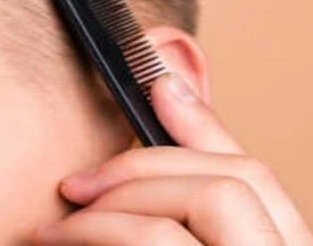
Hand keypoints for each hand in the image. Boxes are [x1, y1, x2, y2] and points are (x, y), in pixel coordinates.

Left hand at [30, 72, 312, 244]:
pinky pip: (158, 238)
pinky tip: (58, 242)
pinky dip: (100, 229)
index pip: (256, 178)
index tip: (156, 82)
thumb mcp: (172, 238)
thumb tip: (166, 86)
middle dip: (144, 165)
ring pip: (207, 197)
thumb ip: (176, 189)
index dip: (203, 125)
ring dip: (116, 202)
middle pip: (233, 179)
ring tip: (55, 229)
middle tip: (71, 187)